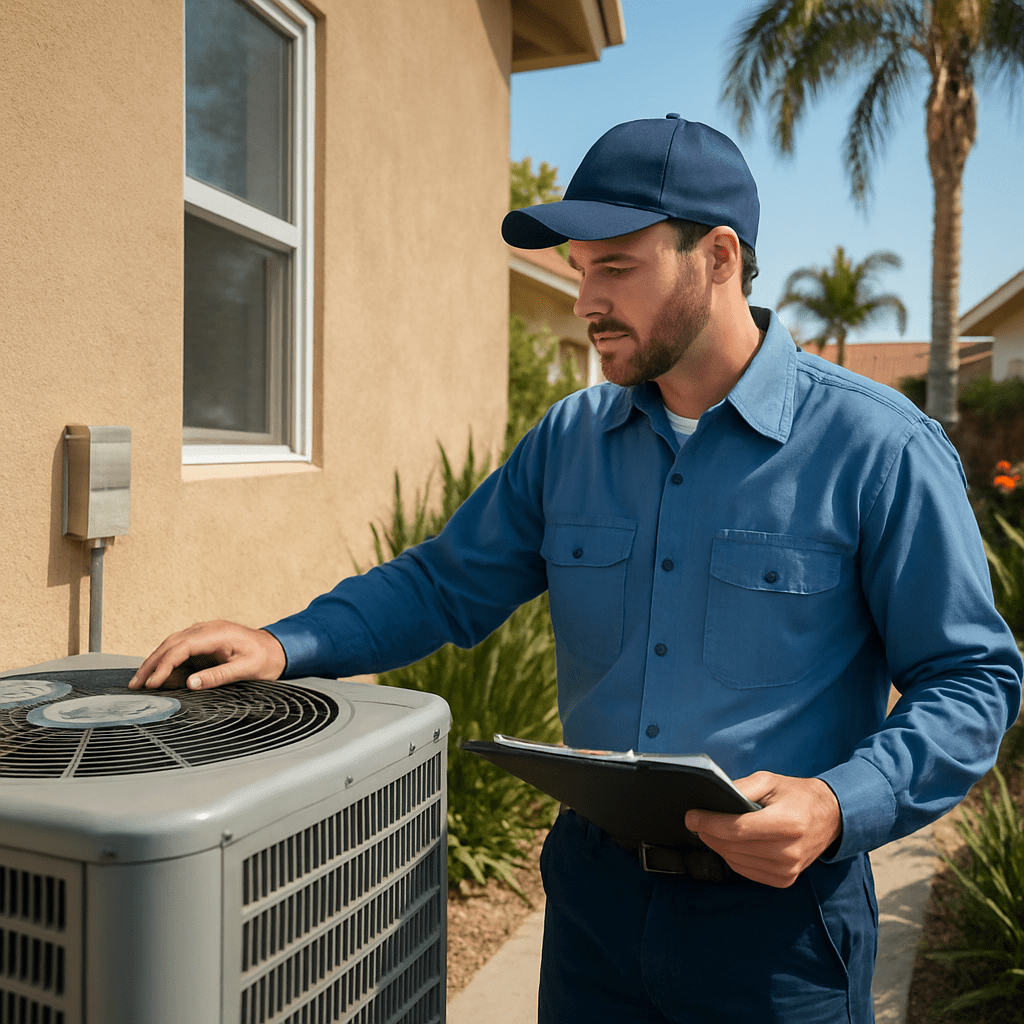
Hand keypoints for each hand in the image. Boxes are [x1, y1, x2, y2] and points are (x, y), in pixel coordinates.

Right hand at [128, 620, 286, 690]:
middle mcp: (207, 629)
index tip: (153, 682)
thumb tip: (191, 683)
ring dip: (154, 661)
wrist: (276, 648)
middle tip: (135, 683)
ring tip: (139, 680)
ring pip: (171, 644)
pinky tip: (155, 673)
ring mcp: (204, 632)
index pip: (182, 647)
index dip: (164, 665)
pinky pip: (179, 648)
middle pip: (171, 644)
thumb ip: (219, 675)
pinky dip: (165, 659)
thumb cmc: (265, 658)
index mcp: (217, 633)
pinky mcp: (203, 640)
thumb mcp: (246, 670)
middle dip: (151, 663)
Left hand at [684, 772, 841, 887]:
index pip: (738, 829)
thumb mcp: (770, 780)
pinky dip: (732, 858)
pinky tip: (727, 844)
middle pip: (734, 847)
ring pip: (737, 861)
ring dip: (717, 846)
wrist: (830, 818)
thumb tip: (713, 795)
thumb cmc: (797, 795)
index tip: (691, 817)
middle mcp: (790, 851)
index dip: (710, 823)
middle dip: (708, 834)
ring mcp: (788, 870)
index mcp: (788, 824)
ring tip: (708, 830)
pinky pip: (747, 871)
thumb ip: (742, 787)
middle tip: (695, 821)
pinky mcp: (785, 880)